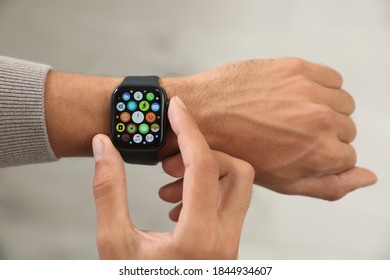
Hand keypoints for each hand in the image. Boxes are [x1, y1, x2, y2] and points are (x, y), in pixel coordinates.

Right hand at [91, 96, 253, 258]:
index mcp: (197, 240)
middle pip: (238, 172)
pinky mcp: (226, 245)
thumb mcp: (114, 244)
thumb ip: (109, 191)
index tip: (177, 109)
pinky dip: (208, 192)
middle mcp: (224, 241)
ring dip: (207, 174)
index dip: (188, 130)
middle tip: (172, 160)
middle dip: (207, 154)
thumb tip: (105, 148)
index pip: (204, 167)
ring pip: (238, 188)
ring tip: (170, 187)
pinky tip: (178, 205)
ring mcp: (230, 244)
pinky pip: (230, 205)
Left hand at [160, 57, 376, 199]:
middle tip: (293, 133)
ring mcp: (309, 92)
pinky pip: (331, 78)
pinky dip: (321, 87)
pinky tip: (296, 96)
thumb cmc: (238, 152)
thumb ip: (329, 185)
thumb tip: (368, 177)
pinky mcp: (297, 68)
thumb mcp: (282, 182)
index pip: (348, 157)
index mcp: (319, 154)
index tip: (303, 150)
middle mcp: (320, 121)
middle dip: (324, 134)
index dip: (324, 155)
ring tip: (294, 115)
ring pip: (343, 103)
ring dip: (325, 109)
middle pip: (347, 129)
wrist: (202, 116)